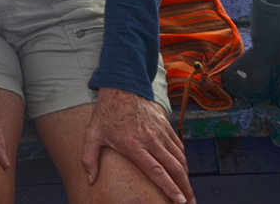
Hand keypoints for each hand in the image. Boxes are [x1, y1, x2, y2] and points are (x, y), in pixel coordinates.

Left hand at [82, 87, 192, 203]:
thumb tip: (90, 180)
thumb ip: (89, 159)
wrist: (121, 86)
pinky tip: (184, 171)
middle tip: (190, 203)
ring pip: (179, 158)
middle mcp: (150, 139)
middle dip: (184, 188)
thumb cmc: (106, 112)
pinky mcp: (165, 125)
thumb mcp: (92, 134)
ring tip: (189, 192)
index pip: (156, 171)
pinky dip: (183, 160)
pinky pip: (179, 146)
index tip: (178, 200)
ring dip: (187, 176)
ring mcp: (160, 132)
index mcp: (133, 145)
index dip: (169, 187)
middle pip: (173, 168)